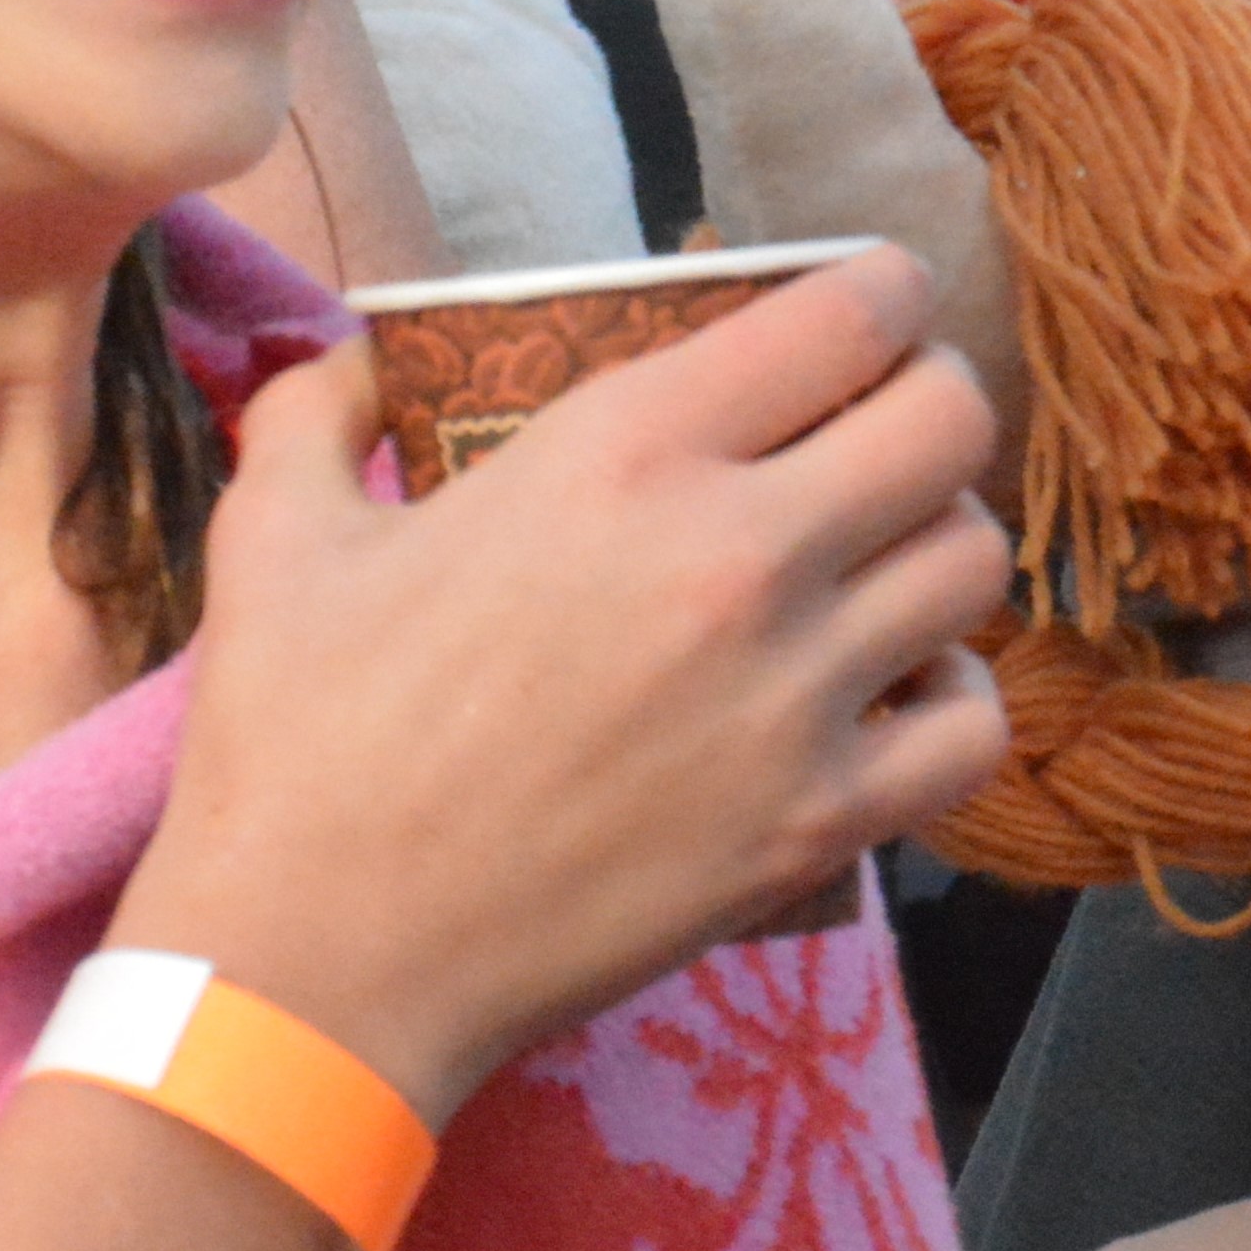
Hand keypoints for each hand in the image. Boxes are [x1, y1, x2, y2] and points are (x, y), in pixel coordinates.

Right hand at [117, 244, 1009, 1125]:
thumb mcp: (276, 532)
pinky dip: (952, 698)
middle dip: (929, 403)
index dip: (883, 291)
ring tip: (877, 562)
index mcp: (623, 450)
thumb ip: (317, 410)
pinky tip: (889, 694)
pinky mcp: (819, 823)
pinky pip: (974, 727)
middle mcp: (737, 552)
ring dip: (936, 544)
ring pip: (973, 564)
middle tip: (876, 430)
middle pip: (950, 421)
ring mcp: (794, 694)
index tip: (868, 308)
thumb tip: (344, 355)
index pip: (852, 313)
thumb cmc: (296, 742)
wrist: (324, 960)